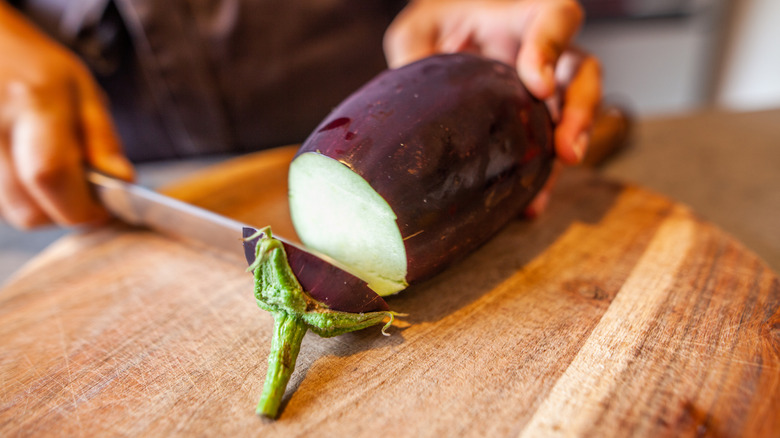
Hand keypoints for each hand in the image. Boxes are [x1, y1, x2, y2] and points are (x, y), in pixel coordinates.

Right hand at [0, 2, 132, 229]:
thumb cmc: (33, 66)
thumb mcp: (82, 91)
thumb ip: (102, 139)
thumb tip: (122, 181)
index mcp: (34, 103)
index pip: (52, 176)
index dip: (82, 207)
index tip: (103, 209)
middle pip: (28, 210)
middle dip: (63, 211)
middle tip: (79, 190)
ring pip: (10, 212)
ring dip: (38, 206)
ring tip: (48, 170)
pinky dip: (16, 197)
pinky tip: (24, 168)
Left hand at [384, 0, 601, 215]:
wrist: (442, 48)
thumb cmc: (438, 29)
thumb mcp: (419, 30)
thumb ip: (418, 51)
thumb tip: (411, 94)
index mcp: (521, 19)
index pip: (556, 19)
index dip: (552, 49)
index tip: (536, 85)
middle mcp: (545, 55)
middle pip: (583, 73)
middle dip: (580, 112)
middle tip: (565, 149)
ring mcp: (547, 91)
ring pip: (577, 114)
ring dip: (572, 148)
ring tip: (553, 179)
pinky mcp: (536, 124)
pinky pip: (550, 150)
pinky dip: (543, 178)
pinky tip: (529, 204)